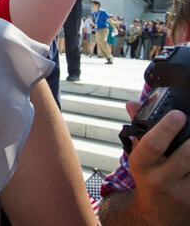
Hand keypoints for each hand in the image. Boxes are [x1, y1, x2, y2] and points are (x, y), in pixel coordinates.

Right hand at [125, 104, 189, 224]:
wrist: (157, 212)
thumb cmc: (149, 176)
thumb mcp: (139, 154)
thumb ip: (138, 128)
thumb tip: (132, 104)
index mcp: (140, 164)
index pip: (153, 144)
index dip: (167, 127)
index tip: (178, 114)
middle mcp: (159, 180)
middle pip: (185, 154)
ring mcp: (180, 192)